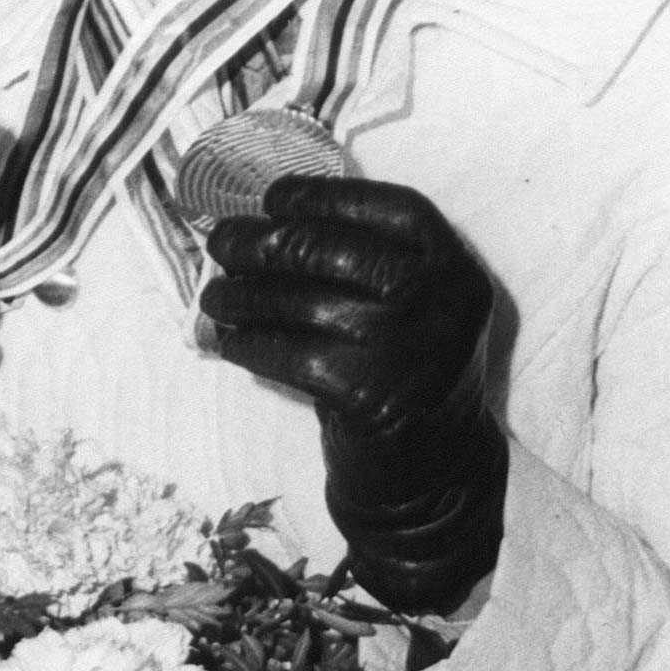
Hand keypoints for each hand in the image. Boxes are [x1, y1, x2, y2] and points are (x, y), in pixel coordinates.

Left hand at [202, 176, 506, 611]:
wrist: (431, 474)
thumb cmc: (403, 375)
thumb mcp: (410, 307)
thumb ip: (365, 260)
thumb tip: (262, 216)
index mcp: (456, 268)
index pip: (391, 207)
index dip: (326, 196)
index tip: (273, 196)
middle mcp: (440, 300)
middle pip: (331, 249)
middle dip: (263, 241)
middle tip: (219, 241)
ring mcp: (405, 346)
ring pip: (298, 300)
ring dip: (242, 294)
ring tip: (213, 293)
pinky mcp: (367, 392)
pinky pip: (285, 352)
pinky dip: (246, 343)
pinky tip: (225, 340)